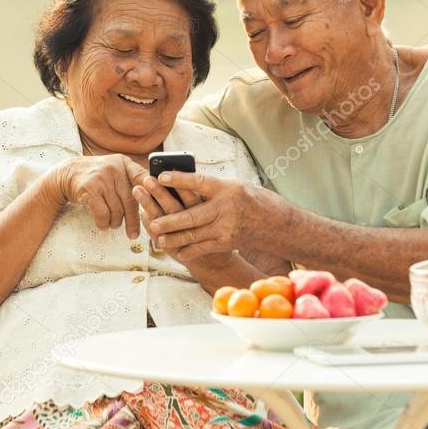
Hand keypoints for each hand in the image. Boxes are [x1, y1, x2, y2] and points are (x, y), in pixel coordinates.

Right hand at [52, 154, 148, 238]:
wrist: (68, 173)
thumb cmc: (97, 177)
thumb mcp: (115, 170)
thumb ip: (132, 180)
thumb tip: (154, 201)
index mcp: (124, 163)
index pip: (143, 177)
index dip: (152, 192)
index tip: (157, 207)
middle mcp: (114, 168)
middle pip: (130, 200)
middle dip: (133, 220)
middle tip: (134, 233)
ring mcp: (101, 178)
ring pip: (117, 209)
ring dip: (116, 222)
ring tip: (114, 224)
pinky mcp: (89, 190)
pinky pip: (103, 213)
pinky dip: (104, 223)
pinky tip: (104, 224)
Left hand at [143, 172, 272, 260]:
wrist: (274, 222)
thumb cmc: (249, 199)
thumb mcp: (233, 186)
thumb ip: (209, 188)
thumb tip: (180, 183)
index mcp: (226, 188)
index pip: (199, 182)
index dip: (179, 179)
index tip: (160, 176)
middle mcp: (225, 208)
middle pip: (192, 215)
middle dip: (169, 221)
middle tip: (153, 223)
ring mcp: (226, 227)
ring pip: (194, 234)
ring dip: (174, 238)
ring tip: (158, 238)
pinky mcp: (227, 242)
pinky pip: (202, 247)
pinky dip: (188, 250)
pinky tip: (176, 252)